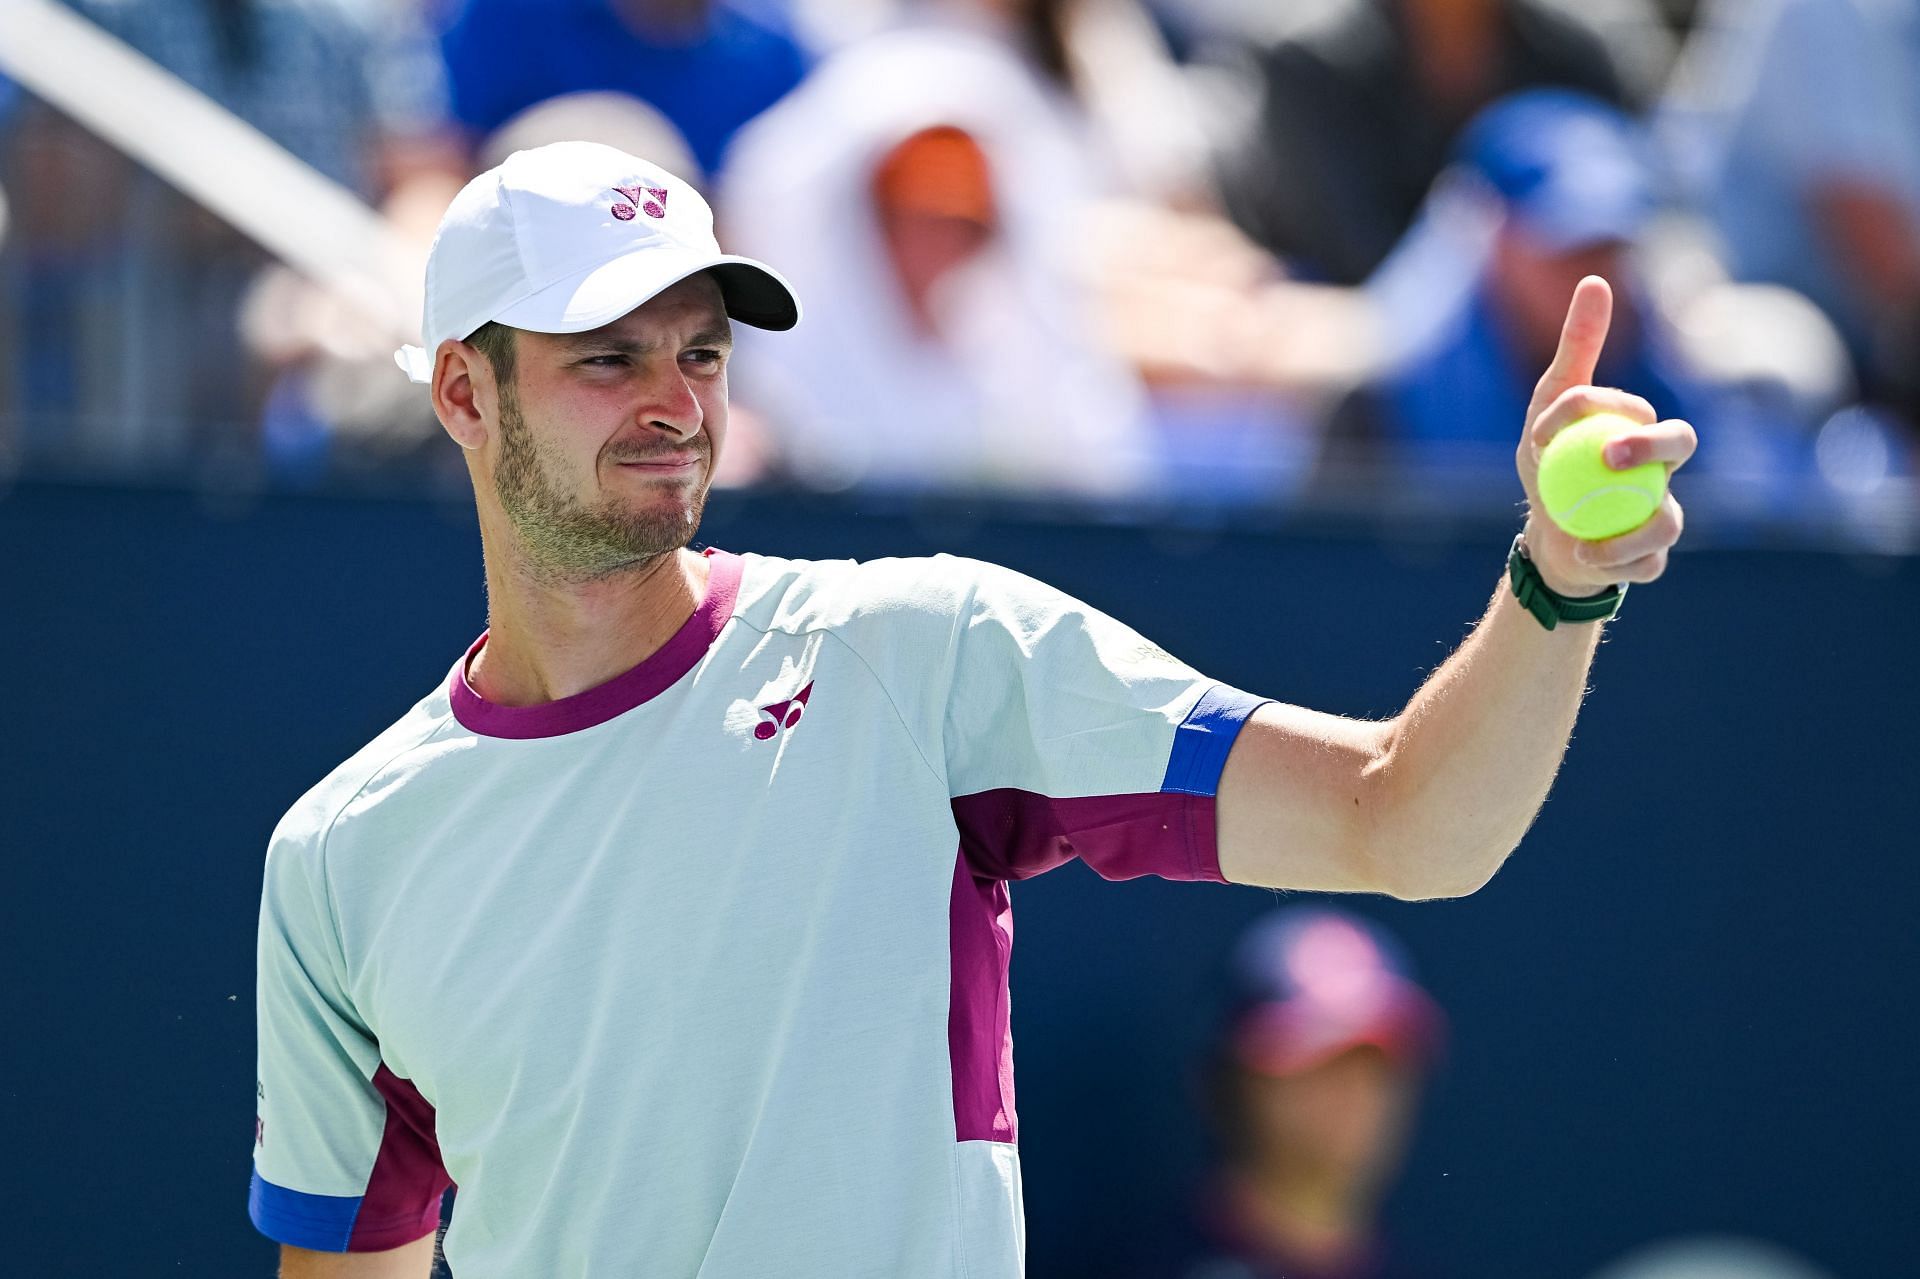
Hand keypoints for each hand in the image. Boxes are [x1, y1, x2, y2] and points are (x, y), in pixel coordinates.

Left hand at [1515, 276, 1696, 595]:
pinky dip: (1616, 562)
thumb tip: (1597, 281)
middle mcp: (1662, 471)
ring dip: (1630, 529)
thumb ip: (1576, 349)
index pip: (1637, 410)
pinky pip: (1647, 565)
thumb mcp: (1550, 407)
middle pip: (1680, 446)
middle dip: (1651, 445)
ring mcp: (1659, 515)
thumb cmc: (1552, 463)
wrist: (1546, 534)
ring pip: (1669, 520)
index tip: (1547, 423)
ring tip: (1584, 533)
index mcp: (1643, 431)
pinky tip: (1584, 554)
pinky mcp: (1647, 559)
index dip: (1602, 407)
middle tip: (1606, 456)